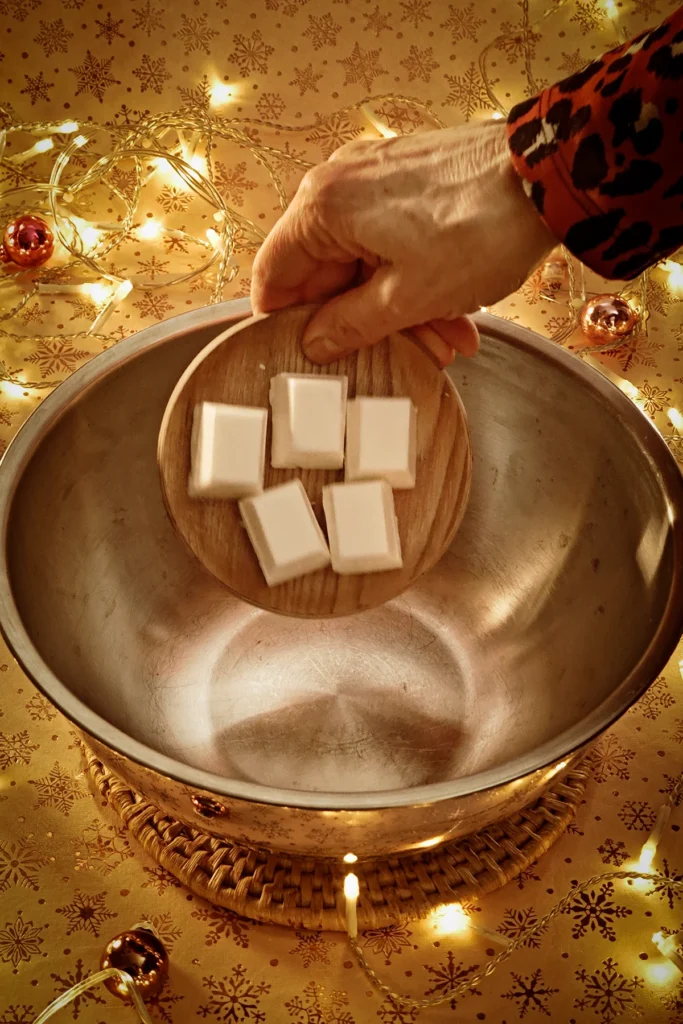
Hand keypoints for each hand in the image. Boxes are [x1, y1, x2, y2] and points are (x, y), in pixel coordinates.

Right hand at [251, 121, 555, 365]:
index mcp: (323, 207)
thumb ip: (350, 325)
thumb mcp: (408, 298)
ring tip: (445, 342)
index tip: (303, 356)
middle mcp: (341, 184)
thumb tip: (314, 342)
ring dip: (400, 309)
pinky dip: (416, 279)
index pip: (275, 275)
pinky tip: (454, 315)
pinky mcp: (411, 180)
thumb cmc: (480, 231)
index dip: (284, 322)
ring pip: (366, 261)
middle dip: (363, 322)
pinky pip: (395, 241)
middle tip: (398, 358)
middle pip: (327, 272)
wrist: (550, 175)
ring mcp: (377, 179)